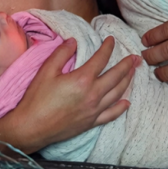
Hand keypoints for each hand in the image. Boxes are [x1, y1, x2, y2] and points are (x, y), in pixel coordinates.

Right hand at [0, 37, 138, 153]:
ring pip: (117, 94)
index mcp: (82, 79)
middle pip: (116, 76)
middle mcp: (93, 95)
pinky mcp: (91, 123)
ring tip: (133, 73)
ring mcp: (93, 110)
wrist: (30, 128)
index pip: (101, 59)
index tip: (112, 40)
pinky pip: (111, 115)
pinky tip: (126, 103)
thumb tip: (73, 41)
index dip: (108, 48)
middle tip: (136, 57)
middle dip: (127, 65)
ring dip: (127, 82)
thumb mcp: (46, 71)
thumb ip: (61, 53)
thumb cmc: (36, 99)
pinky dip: (121, 108)